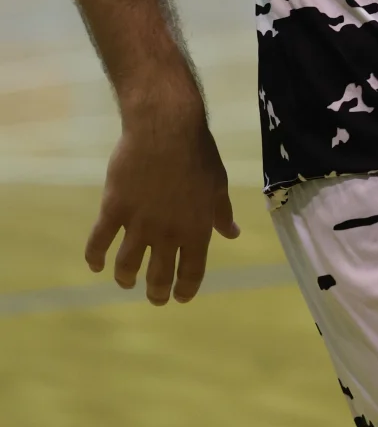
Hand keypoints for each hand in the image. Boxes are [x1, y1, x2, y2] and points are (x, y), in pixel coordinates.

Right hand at [85, 93, 240, 303]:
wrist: (166, 129)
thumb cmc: (198, 154)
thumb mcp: (218, 185)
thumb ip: (222, 214)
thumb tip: (232, 233)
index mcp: (196, 230)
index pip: (191, 271)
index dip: (185, 288)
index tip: (180, 297)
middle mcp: (167, 234)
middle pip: (158, 274)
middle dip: (156, 291)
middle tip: (154, 297)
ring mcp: (138, 223)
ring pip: (127, 264)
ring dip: (126, 278)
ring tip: (127, 282)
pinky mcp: (114, 209)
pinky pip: (99, 241)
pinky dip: (95, 257)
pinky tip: (95, 264)